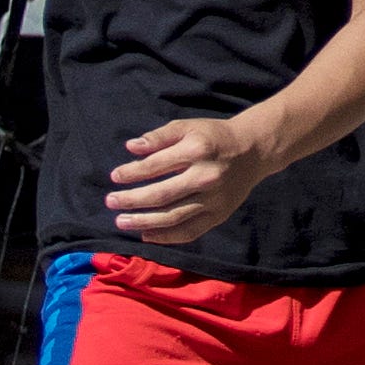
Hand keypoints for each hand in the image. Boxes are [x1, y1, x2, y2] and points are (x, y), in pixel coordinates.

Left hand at [106, 115, 276, 248]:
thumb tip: (131, 147)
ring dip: (144, 222)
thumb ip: (159, 136)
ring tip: (122, 222)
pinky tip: (147, 235)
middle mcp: (206, 176)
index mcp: (197, 150)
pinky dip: (167, 237)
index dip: (132, 173)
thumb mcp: (188, 127)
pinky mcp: (220, 215)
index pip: (156, 165)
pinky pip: (190, 231)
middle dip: (132, 201)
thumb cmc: (213, 136)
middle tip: (110, 202)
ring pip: (173, 217)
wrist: (253, 150)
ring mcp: (214, 199)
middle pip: (162, 195)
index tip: (114, 177)